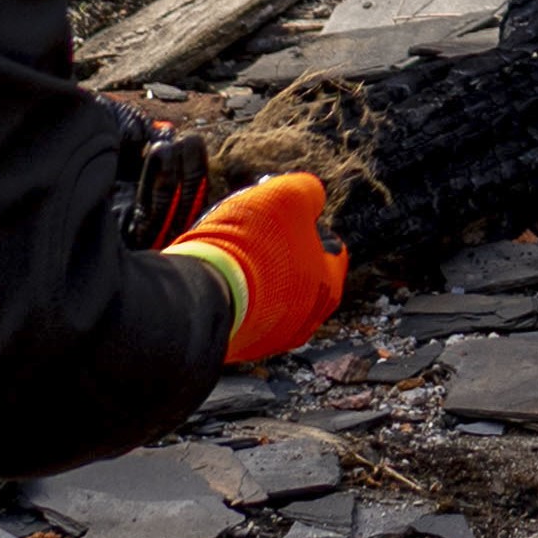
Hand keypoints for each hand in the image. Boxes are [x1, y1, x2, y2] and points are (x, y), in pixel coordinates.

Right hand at [163, 171, 345, 364]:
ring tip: (234, 254)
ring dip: (258, 276)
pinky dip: (237, 296)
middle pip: (300, 276)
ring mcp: (270, 338)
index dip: (311, 227)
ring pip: (270, 297)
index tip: (289, 216)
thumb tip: (313, 195)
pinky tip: (221, 277)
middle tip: (258, 233)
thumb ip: (307, 192)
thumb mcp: (286, 196)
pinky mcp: (239, 346)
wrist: (205, 291)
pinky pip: (243, 313)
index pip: (332, 252)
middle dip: (283, 253)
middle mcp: (305, 321)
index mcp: (327, 287)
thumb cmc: (251, 244)